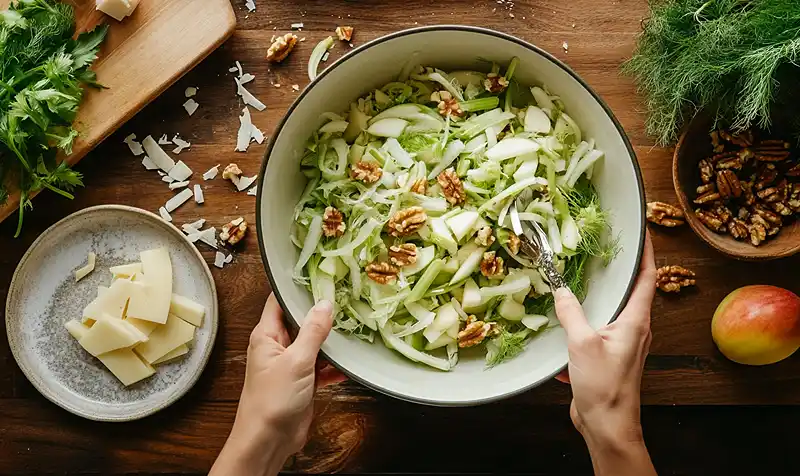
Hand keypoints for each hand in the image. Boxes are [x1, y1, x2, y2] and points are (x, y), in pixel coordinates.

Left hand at [210, 295, 344, 475]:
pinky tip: (350, 363)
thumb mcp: (296, 360)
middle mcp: (277, 347)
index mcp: (266, 336)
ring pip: (314, 344)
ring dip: (330, 341)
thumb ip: (312, 331)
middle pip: (300, 321)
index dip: (295, 287)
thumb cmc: (271, 401)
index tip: (318, 274)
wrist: (268, 440)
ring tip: (352, 327)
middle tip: (344, 298)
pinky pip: (321, 367)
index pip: (278, 301)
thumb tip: (325, 304)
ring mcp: (290, 365)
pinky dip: (334, 366)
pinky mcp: (302, 382)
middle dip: (320, 313)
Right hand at [554, 233, 656, 475]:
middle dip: (620, 268)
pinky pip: (597, 330)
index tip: (644, 229)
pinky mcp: (609, 356)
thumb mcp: (582, 343)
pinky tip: (565, 321)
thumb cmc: (604, 385)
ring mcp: (623, 343)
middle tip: (605, 246)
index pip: (647, 276)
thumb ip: (571, 313)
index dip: (647, 251)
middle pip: (632, 290)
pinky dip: (584, 322)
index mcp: (636, 320)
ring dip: (599, 295)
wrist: (607, 425)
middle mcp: (635, 329)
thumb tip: (561, 290)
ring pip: (612, 310)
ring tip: (582, 277)